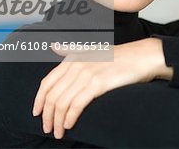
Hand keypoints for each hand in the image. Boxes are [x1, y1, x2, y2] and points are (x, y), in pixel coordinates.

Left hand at [31, 37, 172, 138]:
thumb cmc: (119, 56)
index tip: (37, 113)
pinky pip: (77, 104)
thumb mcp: (91, 50)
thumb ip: (71, 49)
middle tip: (48, 128)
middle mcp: (76, 65)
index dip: (39, 100)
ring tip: (58, 132)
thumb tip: (53, 46)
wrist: (142, 57)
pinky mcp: (98, 83)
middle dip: (47, 115)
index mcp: (72, 58)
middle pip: (52, 95)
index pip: (47, 82)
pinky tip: (69, 125)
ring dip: (58, 121)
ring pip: (62, 102)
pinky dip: (70, 117)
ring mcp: (87, 74)